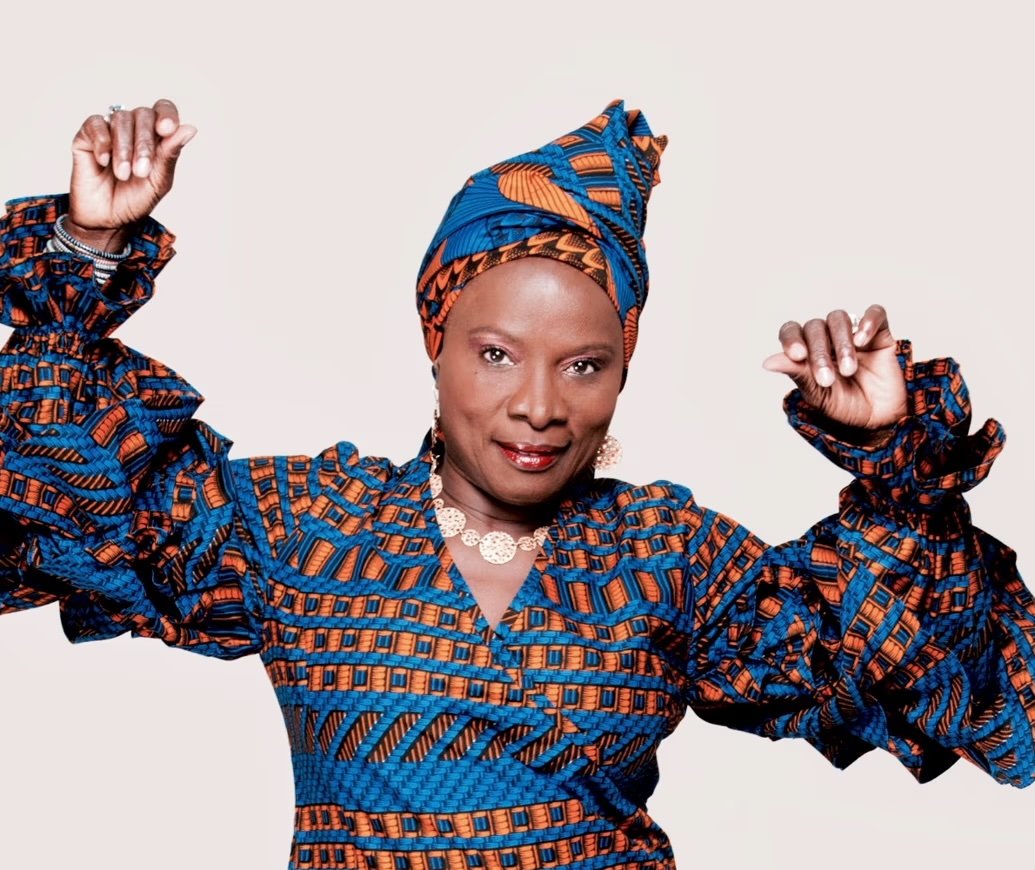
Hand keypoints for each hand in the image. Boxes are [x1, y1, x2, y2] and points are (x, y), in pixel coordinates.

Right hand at [66, 99, 195, 250]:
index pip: (163, 109)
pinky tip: (104, 162)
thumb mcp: (159, 181)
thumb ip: (170, 154)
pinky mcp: (86, 136)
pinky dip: (102, 142)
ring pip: (120, 119)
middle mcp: (134, 129)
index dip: (166, 114)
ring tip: (123, 174)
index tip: (166, 129)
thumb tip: (190, 128)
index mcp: (156, 137)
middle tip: (141, 171)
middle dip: (144, 143)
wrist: (108, 220)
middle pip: (143, 114)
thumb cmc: (136, 200)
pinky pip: (95, 124)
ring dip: (124, 148)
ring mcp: (110, 130)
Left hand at [762, 304, 907, 434]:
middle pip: (814, 327)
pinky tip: (862, 341)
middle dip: (819, 353)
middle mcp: (827, 338)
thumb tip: (767, 362)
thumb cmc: (844, 406)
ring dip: (841, 343)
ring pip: (838, 318)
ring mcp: (852, 333)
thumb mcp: (818, 395)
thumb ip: (797, 374)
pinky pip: (874, 313)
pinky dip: (868, 322)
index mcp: (806, 351)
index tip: (797, 355)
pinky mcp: (879, 334)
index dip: (791, 338)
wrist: (878, 419)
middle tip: (827, 379)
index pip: (791, 331)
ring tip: (848, 370)